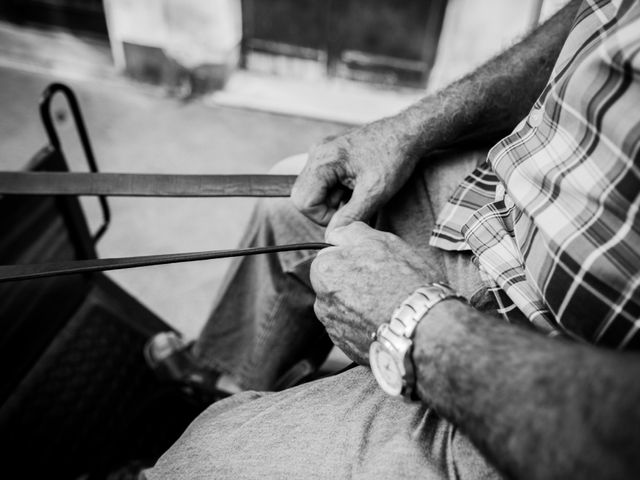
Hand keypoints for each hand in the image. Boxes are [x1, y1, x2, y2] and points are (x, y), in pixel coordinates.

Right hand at [291, 117, 420, 231]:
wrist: (407, 133)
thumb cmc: (394, 155)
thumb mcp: (375, 192)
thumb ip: (352, 215)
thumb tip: (333, 236)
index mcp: (323, 160)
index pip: (303, 202)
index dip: (323, 217)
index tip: (347, 215)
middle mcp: (317, 153)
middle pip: (304, 197)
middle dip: (327, 209)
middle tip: (354, 204)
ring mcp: (322, 153)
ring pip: (315, 192)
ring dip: (335, 200)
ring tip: (359, 191)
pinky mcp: (330, 156)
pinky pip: (323, 183)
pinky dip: (338, 192)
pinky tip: (357, 185)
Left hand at [310, 222, 442, 363]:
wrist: (424, 329)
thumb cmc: (405, 280)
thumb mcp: (381, 240)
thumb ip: (351, 232)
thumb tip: (338, 234)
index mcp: (324, 270)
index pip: (332, 256)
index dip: (355, 257)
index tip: (375, 263)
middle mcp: (321, 302)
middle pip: (336, 284)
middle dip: (355, 282)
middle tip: (386, 283)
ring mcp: (334, 329)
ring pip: (346, 308)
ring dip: (361, 305)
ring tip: (390, 305)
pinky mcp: (347, 350)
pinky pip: (355, 331)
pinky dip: (367, 326)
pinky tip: (388, 322)